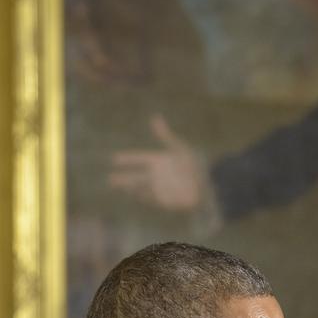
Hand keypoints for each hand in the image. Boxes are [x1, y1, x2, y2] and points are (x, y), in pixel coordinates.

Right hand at [108, 115, 222, 230]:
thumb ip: (166, 136)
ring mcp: (160, 187)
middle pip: (135, 177)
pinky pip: (152, 199)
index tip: (114, 158)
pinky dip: (145, 196)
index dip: (127, 159)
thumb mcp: (180, 148)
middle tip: (110, 179)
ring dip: (131, 189)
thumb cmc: (195, 164)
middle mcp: (156, 175)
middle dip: (123, 179)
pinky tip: (137, 194)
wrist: (208, 184)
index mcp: (159, 160)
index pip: (139, 158)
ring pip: (141, 189)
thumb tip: (155, 117)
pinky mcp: (165, 200)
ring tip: (122, 187)